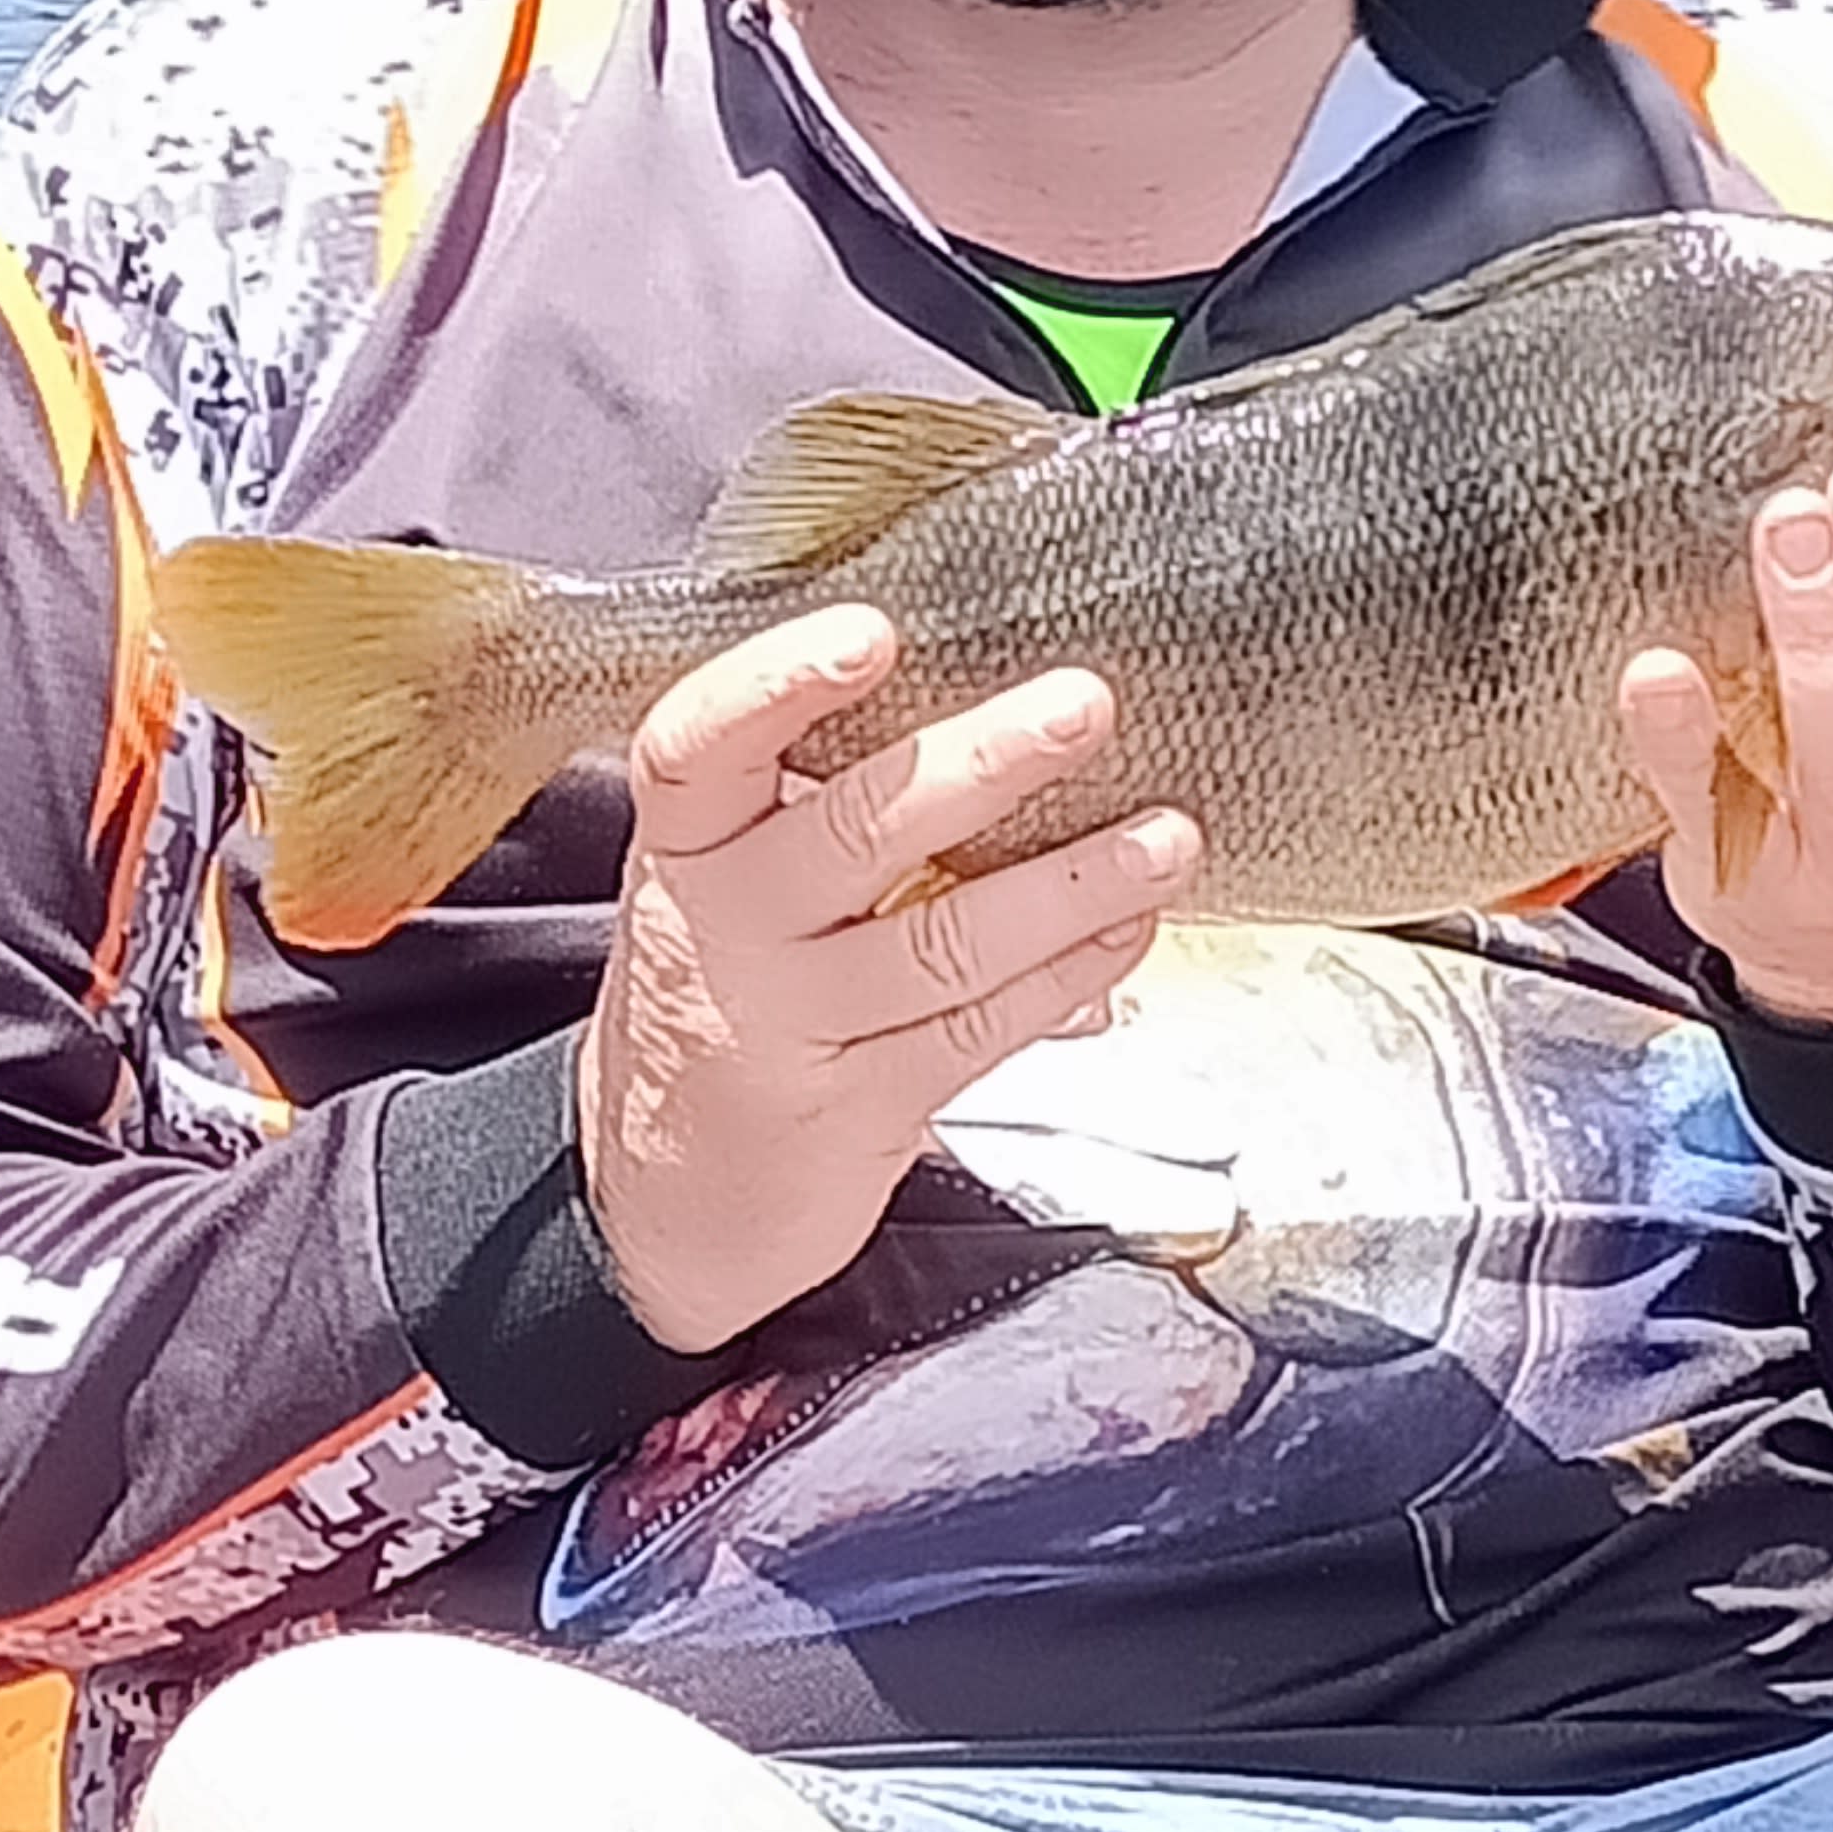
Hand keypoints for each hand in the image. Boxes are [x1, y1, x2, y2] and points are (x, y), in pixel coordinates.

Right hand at [580, 606, 1199, 1350]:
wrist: (664, 1199)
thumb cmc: (727, 990)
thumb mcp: (728, 885)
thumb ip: (814, 801)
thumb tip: (996, 693)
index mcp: (686, 847)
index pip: (696, 747)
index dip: (775, 683)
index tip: (871, 632)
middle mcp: (723, 931)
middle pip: (851, 833)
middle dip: (981, 764)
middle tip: (1084, 704)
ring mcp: (789, 1027)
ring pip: (943, 942)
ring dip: (1071, 884)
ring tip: (1168, 835)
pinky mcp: (858, 1111)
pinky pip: (978, 1029)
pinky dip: (1066, 974)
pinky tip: (1128, 927)